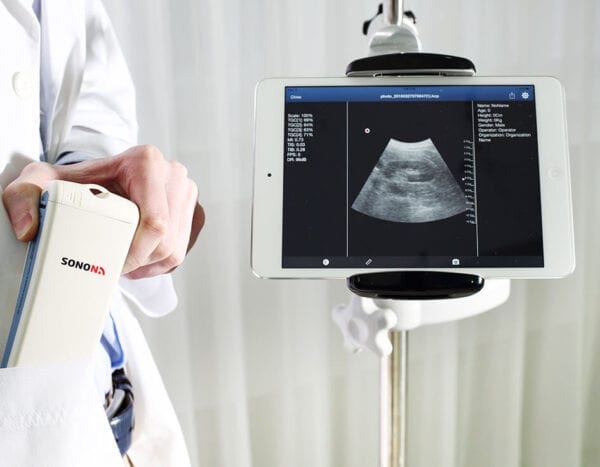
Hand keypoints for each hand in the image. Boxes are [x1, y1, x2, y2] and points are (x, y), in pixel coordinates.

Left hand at [2, 145, 204, 278]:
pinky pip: (181, 248)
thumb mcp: (41, 182)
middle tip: (113, 266)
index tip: (113, 265)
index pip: (154, 222)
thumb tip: (28, 229)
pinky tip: (140, 259)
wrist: (100, 178)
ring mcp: (185, 191)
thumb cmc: (76, 182)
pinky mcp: (190, 209)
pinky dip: (161, 262)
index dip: (135, 254)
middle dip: (140, 262)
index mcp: (146, 162)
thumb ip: (22, 197)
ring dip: (150, 265)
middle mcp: (172, 173)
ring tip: (125, 263)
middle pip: (166, 240)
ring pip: (175, 248)